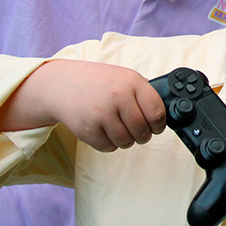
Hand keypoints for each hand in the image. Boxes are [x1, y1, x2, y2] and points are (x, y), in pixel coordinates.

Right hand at [0, 60, 166, 152]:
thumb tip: (163, 116)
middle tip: (138, 131)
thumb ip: (143, 94)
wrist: (61, 84)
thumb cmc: (98, 82)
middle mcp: (118, 97)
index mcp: (131, 82)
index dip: (159, 124)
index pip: (157, 111)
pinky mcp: (88, 129)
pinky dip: (110, 143)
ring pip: (126, 142)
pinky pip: (109, 147)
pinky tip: (104, 130)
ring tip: (119, 128)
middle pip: (143, 131)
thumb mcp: (124, 77)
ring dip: (126, 140)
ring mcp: (102, 114)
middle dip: (143, 135)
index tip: (156, 126)